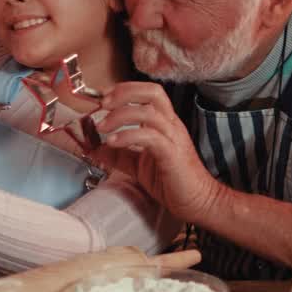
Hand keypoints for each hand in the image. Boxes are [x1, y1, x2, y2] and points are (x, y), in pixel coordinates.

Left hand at [94, 81, 222, 222]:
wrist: (197, 201)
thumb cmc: (172, 182)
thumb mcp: (137, 165)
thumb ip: (117, 155)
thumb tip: (94, 149)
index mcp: (164, 123)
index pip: (147, 93)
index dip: (124, 90)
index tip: (103, 98)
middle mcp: (170, 125)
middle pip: (152, 93)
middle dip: (125, 93)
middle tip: (103, 105)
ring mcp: (173, 137)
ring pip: (149, 112)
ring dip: (121, 115)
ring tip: (102, 127)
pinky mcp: (172, 153)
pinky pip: (150, 137)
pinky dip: (128, 136)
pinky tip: (113, 142)